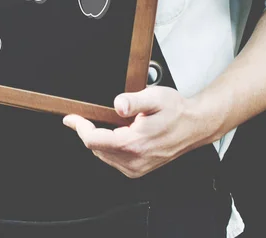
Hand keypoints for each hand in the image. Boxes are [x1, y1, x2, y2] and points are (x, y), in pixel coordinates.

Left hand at [63, 87, 208, 177]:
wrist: (195, 125)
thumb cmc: (177, 111)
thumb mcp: (155, 97)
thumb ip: (133, 101)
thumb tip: (118, 105)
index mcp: (135, 143)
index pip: (94, 140)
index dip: (79, 127)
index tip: (70, 118)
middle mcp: (135, 160)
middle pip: (96, 148)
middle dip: (88, 131)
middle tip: (87, 115)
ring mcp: (137, 167)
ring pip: (103, 155)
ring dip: (99, 139)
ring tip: (108, 122)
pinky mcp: (139, 169)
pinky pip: (114, 159)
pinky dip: (109, 146)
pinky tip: (118, 133)